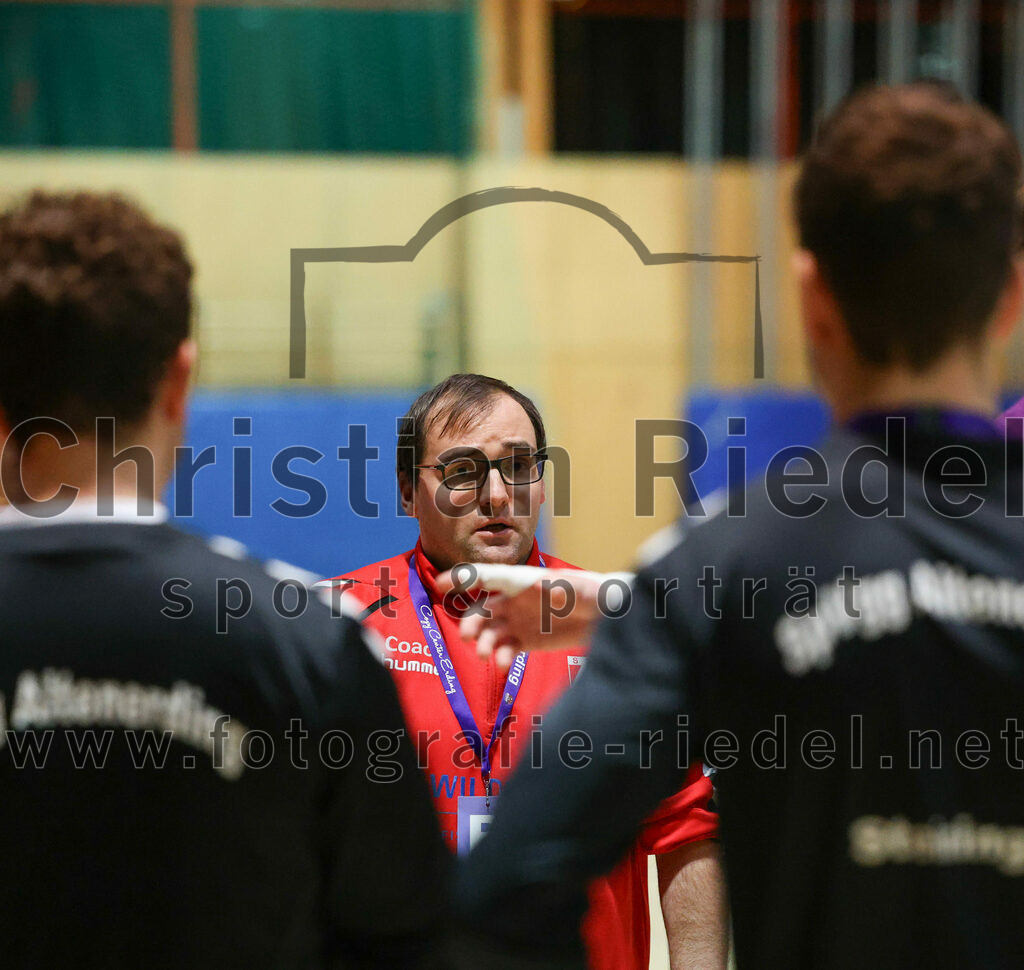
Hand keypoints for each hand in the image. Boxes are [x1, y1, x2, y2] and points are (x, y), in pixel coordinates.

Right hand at [436, 564, 629, 668]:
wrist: (609, 616)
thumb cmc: (596, 593)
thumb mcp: (582, 589)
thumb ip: (564, 588)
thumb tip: (540, 586)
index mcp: (524, 581)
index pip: (488, 577)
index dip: (462, 578)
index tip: (439, 583)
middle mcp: (516, 600)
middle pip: (483, 609)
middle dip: (472, 621)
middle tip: (470, 638)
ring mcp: (519, 621)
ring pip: (490, 631)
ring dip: (483, 642)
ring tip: (487, 656)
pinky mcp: (526, 641)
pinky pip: (505, 649)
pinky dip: (500, 657)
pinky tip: (503, 664)